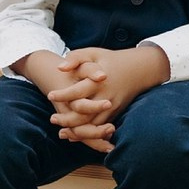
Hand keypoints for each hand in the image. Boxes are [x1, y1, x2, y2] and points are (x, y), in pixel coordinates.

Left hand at [48, 47, 170, 129]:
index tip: (50, 95)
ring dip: (76, 132)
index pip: (78, 91)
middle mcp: (105, 96)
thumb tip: (60, 68)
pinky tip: (74, 136)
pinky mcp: (115, 114)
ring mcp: (111, 107)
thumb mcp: (93, 53)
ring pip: (92, 126)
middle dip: (67, 119)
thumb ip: (76, 57)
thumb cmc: (110, 60)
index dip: (63, 95)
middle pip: (84, 114)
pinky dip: (87, 135)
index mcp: (98, 81)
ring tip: (61, 132)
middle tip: (53, 118)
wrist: (138, 70)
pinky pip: (100, 128)